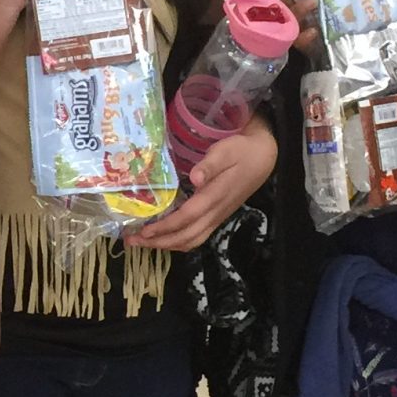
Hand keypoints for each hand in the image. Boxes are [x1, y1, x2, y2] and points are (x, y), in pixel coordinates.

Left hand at [127, 116, 277, 251]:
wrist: (264, 158)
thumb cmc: (241, 150)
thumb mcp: (226, 150)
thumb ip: (210, 164)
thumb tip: (195, 178)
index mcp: (215, 195)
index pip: (187, 217)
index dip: (165, 227)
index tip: (143, 230)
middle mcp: (216, 211)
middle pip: (187, 236)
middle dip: (159, 242)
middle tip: (132, 240)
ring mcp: (218, 217)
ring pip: (192, 240)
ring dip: (167, 245)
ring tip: (144, 243)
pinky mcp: (218, 217)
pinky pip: (198, 237)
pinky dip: (179, 242)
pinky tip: (164, 239)